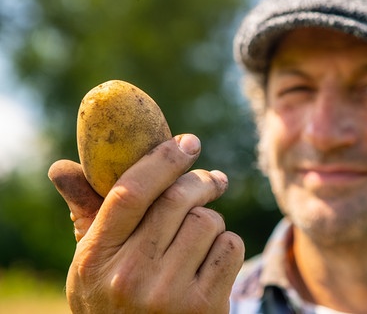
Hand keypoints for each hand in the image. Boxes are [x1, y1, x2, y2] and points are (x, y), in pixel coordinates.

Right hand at [48, 134, 244, 312]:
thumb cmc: (115, 299)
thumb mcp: (92, 264)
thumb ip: (86, 214)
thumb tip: (62, 167)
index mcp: (97, 258)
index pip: (130, 192)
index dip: (162, 159)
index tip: (187, 142)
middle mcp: (131, 276)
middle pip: (178, 199)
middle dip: (201, 181)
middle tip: (213, 179)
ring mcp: (168, 293)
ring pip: (208, 220)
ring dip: (212, 220)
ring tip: (201, 236)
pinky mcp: (204, 307)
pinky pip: (230, 247)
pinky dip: (226, 245)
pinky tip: (212, 260)